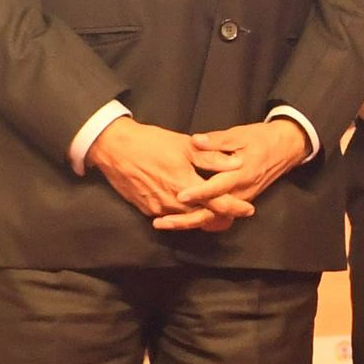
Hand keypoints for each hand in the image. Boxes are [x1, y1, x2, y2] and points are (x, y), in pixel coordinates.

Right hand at [88, 116, 235, 226]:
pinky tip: (189, 208)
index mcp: (185, 185)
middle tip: (234, 212)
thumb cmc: (150, 143)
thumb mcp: (185, 146)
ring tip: (215, 211)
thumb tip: (238, 163)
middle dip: (220, 217)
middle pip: (203, 218)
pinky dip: (183, 215)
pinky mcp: (145, 208)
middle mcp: (172, 202)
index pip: (218, 205)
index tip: (249, 209)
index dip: (235, 208)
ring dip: (201, 217)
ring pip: (186, 220)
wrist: (113, 148)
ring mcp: (157, 208)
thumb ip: (212, 158)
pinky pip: (170, 217)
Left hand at [163, 119, 309, 230]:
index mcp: (242, 173)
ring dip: (189, 222)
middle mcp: (242, 191)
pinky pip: (218, 215)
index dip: (199, 192)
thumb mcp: (240, 135)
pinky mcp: (239, 201)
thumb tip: (197, 140)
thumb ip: (217, 141)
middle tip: (162, 221)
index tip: (180, 195)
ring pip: (214, 217)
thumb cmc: (261, 139)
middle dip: (187, 219)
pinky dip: (199, 219)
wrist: (286, 148)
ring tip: (163, 222)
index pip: (218, 187)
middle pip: (214, 212)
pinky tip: (179, 218)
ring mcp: (241, 199)